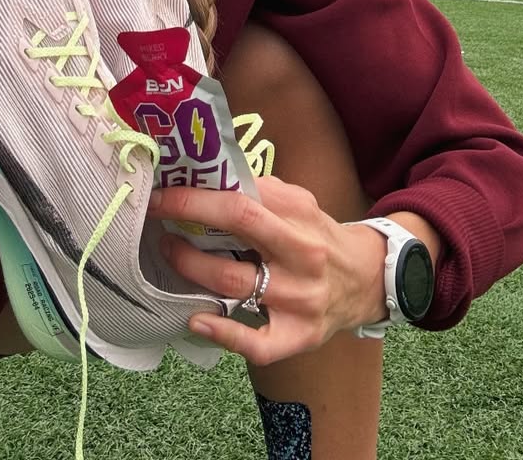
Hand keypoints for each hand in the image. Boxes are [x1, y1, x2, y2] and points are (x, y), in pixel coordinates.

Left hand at [147, 175, 391, 365]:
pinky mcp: (299, 336)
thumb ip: (258, 191)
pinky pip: (256, 343)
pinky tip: (196, 320)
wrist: (366, 279)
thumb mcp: (297, 201)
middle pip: (238, 228)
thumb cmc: (317, 235)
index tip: (160, 193)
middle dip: (188, 219)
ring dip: (192, 268)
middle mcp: (302, 253)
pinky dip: (222, 333)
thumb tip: (204, 179)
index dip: (194, 195)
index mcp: (299, 213)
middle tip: (156, 221)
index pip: (240, 197)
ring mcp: (300, 298)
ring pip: (234, 282)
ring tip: (170, 255)